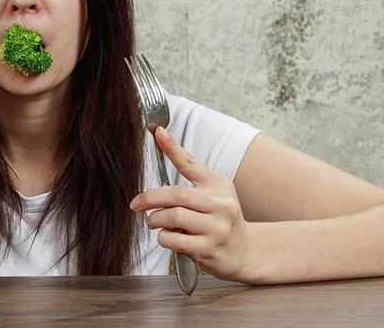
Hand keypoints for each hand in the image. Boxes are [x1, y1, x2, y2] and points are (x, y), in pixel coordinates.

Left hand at [130, 127, 255, 281]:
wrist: (246, 252)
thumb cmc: (221, 219)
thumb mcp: (213, 192)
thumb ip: (190, 173)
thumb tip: (164, 142)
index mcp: (218, 186)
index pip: (192, 164)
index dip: (173, 148)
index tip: (158, 132)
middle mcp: (221, 205)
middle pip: (177, 194)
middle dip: (150, 198)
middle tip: (137, 204)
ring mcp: (217, 228)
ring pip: (174, 217)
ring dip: (156, 219)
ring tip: (153, 221)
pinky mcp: (210, 250)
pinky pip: (175, 240)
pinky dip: (164, 237)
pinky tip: (167, 236)